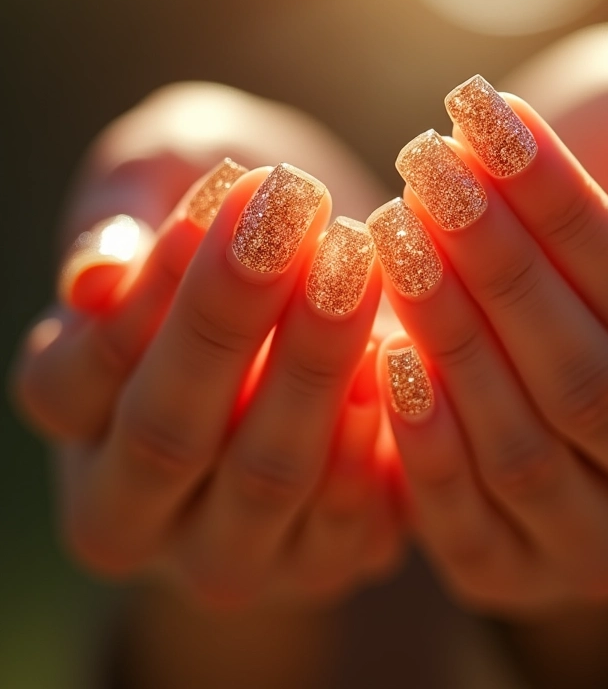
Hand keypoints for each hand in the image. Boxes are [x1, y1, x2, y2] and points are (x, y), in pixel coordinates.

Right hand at [13, 84, 399, 608]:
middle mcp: (135, 506)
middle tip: (296, 214)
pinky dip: (369, 440)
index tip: (226, 190)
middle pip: (168, 433)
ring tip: (355, 261)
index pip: (77, 374)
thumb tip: (91, 279)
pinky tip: (395, 354)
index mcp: (71, 422)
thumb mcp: (153, 188)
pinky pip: (342, 520)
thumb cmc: (223, 226)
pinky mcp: (317, 558)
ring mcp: (228, 547)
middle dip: (232, 318)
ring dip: (314, 365)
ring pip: (264, 475)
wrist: (316, 283)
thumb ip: (114, 221)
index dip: (149, 286)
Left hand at [369, 75, 607, 613]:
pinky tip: (383, 358)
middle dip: (499, 275)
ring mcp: (604, 540)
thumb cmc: (607, 178)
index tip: (482, 125)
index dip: (565, 212)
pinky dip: (425, 446)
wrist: (527, 271)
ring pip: (527, 455)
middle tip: (425, 177)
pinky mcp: (514, 569)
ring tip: (392, 238)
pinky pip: (469, 526)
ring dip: (449, 344)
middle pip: (591, 386)